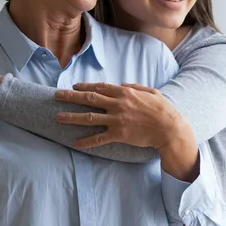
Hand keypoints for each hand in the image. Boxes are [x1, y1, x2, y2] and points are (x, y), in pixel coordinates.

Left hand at [54, 82, 185, 149]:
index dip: (84, 86)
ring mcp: (116, 120)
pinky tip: (75, 143)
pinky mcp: (118, 135)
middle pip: (89, 99)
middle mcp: (117, 104)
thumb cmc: (162, 109)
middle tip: (56, 95)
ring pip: (89, 117)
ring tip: (57, 117)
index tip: (73, 86)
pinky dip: (86, 141)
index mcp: (124, 92)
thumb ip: (135, 86)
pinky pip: (98, 138)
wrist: (169, 128)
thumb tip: (123, 84)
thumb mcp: (151, 91)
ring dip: (71, 117)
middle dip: (71, 96)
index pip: (99, 87)